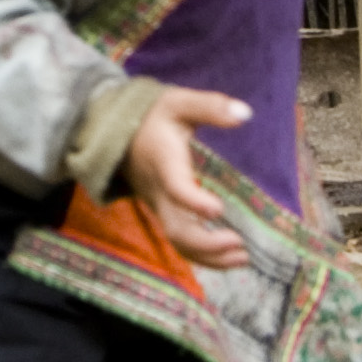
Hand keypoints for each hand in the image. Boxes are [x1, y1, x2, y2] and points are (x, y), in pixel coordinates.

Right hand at [121, 85, 252, 269]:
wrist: (116, 134)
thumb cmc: (153, 117)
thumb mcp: (179, 103)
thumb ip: (210, 107)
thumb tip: (245, 114)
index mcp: (164, 162)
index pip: (175, 188)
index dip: (193, 201)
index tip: (218, 209)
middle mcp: (159, 191)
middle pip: (177, 229)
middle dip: (207, 244)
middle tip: (240, 245)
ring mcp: (159, 206)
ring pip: (178, 242)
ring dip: (209, 256)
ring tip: (242, 258)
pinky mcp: (163, 213)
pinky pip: (180, 241)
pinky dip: (203, 255)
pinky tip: (229, 256)